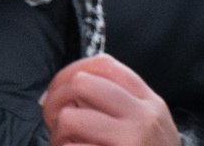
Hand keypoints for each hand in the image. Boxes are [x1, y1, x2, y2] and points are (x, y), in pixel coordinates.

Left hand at [42, 55, 179, 145]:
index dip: (72, 71)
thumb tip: (67, 89)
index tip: (59, 88)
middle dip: (58, 100)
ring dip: (58, 134)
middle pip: (83, 84)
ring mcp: (128, 141)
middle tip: (55, 119)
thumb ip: (120, 103)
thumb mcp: (148, 124)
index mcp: (149, 101)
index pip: (105, 65)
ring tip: (66, 145)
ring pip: (69, 118)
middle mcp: (141, 117)